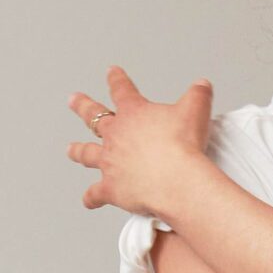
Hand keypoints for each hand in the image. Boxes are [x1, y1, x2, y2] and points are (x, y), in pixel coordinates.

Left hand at [66, 65, 213, 219]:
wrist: (177, 180)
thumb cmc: (185, 145)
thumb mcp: (196, 109)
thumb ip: (198, 94)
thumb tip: (202, 84)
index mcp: (133, 113)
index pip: (122, 90)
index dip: (117, 79)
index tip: (111, 71)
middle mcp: (115, 135)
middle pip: (93, 117)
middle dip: (83, 106)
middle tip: (73, 100)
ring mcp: (110, 162)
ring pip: (87, 154)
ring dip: (78, 151)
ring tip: (71, 149)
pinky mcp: (110, 188)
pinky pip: (95, 194)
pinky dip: (91, 198)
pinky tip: (89, 200)